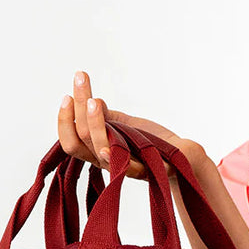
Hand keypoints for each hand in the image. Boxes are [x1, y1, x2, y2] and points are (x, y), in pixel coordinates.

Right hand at [58, 70, 206, 179]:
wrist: (184, 156)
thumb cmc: (154, 141)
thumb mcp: (127, 124)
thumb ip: (108, 117)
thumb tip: (90, 102)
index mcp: (99, 150)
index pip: (71, 139)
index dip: (64, 119)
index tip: (68, 94)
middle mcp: (107, 161)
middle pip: (80, 139)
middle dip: (76, 107)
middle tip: (80, 78)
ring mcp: (123, 167)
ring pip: (98, 148)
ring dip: (93, 123)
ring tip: (95, 101)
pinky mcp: (145, 170)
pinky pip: (123, 166)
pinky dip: (112, 153)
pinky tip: (107, 142)